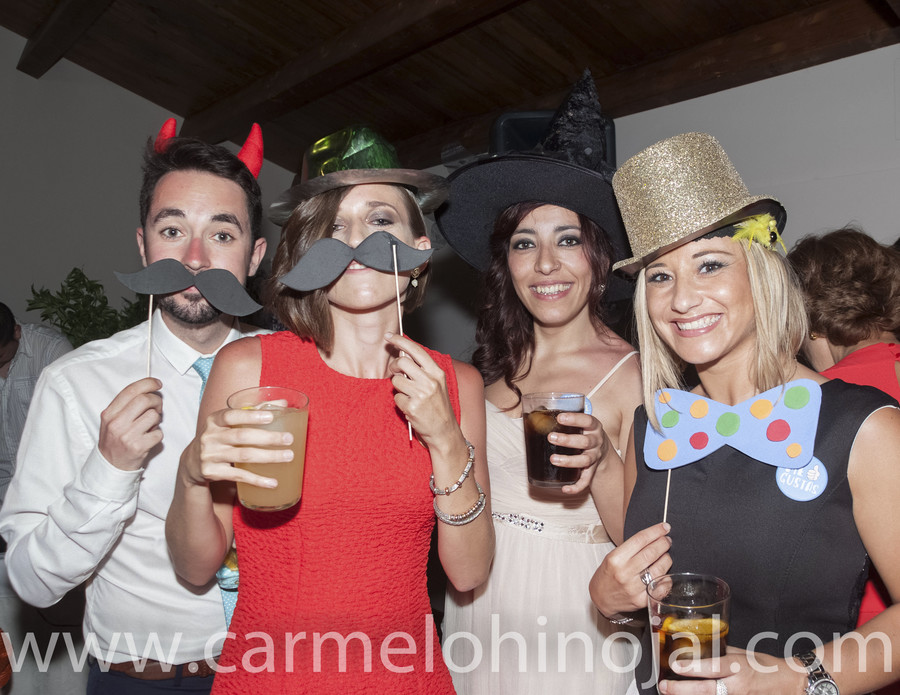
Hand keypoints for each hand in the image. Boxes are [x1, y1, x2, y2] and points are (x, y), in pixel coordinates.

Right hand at [98, 378, 163, 470]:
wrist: (111, 466)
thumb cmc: (115, 440)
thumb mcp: (112, 420)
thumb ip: (126, 405)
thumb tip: (149, 390)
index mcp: (109, 413)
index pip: (131, 390)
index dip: (148, 383)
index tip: (157, 383)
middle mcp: (116, 423)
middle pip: (145, 399)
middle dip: (156, 400)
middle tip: (157, 407)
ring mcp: (127, 435)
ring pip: (154, 416)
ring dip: (157, 420)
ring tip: (149, 426)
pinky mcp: (138, 447)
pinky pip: (159, 433)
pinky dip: (157, 434)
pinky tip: (148, 438)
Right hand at [182, 406, 293, 489]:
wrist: (192, 462)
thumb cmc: (219, 437)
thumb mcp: (228, 423)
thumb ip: (254, 411)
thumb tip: (282, 404)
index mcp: (214, 420)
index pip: (231, 415)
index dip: (251, 416)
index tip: (271, 417)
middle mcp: (210, 437)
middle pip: (241, 436)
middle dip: (267, 438)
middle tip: (289, 438)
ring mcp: (210, 456)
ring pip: (243, 456)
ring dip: (268, 457)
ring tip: (288, 456)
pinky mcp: (213, 473)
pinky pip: (239, 476)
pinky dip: (257, 480)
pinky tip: (273, 482)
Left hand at [385, 332, 458, 450]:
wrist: (444, 431)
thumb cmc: (438, 407)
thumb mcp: (437, 384)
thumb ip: (422, 370)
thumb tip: (402, 355)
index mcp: (437, 373)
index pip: (417, 350)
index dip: (401, 341)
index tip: (389, 336)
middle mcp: (430, 381)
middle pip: (402, 362)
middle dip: (394, 366)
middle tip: (395, 372)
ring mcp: (421, 394)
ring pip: (396, 381)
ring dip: (398, 388)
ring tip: (408, 395)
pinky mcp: (412, 407)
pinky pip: (396, 398)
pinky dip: (400, 402)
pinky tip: (410, 407)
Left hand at [550, 411, 609, 493]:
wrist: (602, 449)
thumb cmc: (584, 432)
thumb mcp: (580, 423)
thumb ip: (564, 420)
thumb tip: (533, 413)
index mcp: (593, 427)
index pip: (587, 420)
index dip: (575, 419)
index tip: (560, 418)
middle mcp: (596, 442)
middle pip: (585, 441)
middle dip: (568, 440)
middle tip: (551, 437)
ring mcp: (595, 457)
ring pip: (585, 460)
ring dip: (569, 461)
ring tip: (553, 459)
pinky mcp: (592, 470)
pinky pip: (586, 480)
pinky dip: (576, 486)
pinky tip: (565, 489)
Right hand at [589, 522, 671, 616]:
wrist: (601, 599)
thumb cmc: (607, 575)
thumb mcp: (612, 557)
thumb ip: (631, 548)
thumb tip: (653, 537)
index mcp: (616, 559)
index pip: (640, 540)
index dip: (655, 531)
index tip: (664, 527)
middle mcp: (625, 573)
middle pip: (651, 553)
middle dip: (663, 543)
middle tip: (667, 540)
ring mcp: (634, 588)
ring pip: (659, 569)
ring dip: (666, 559)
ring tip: (665, 555)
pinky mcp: (641, 600)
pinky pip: (662, 586)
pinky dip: (666, 578)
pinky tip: (664, 573)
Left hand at [659, 648, 806, 694]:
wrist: (790, 685)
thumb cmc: (765, 667)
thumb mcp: (742, 654)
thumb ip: (719, 653)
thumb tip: (697, 648)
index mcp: (738, 667)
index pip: (713, 667)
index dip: (692, 667)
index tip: (674, 665)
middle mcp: (738, 687)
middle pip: (707, 691)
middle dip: (682, 690)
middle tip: (664, 687)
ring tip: (671, 694)